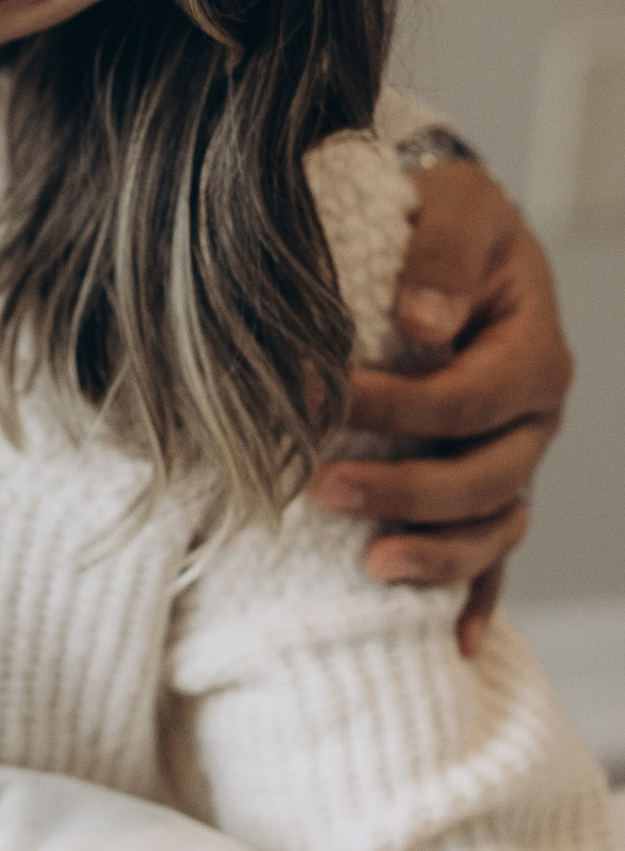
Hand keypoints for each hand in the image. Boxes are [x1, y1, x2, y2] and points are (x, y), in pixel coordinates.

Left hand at [312, 162, 570, 651]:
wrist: (453, 236)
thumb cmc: (448, 217)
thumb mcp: (458, 205)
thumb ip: (443, 253)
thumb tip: (423, 320)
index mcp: (532, 354)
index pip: (467, 398)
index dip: (397, 406)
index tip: (318, 397)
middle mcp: (532, 419)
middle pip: (483, 477)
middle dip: (403, 490)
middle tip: (318, 488)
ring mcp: (513, 459)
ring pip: (492, 528)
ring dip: (436, 556)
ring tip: (370, 566)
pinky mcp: (487, 485)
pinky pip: (492, 554)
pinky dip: (475, 597)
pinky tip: (455, 645)